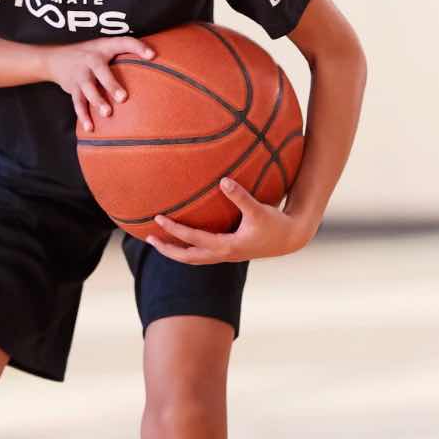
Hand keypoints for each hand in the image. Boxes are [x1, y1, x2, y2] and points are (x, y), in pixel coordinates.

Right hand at [45, 36, 153, 131]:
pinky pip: (77, 103)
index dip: (138, 47)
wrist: (54, 58)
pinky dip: (83, 115)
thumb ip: (125, 53)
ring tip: (107, 113)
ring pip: (88, 89)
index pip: (123, 42)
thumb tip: (155, 60)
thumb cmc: (90, 55)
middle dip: (111, 84)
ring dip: (97, 101)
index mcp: (103, 47)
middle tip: (123, 98)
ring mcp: (80, 74)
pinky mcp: (72, 88)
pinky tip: (91, 127)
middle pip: (101, 71)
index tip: (152, 56)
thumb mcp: (104, 47)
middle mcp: (91, 59)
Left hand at [148, 178, 317, 263]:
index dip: (174, 229)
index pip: (192, 239)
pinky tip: (184, 236)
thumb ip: (240, 196)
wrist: (289, 239)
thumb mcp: (258, 209)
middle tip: (149, 238)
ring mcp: (225, 256)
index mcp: (226, 247)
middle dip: (167, 249)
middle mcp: (222, 255)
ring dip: (176, 251)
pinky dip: (189, 247)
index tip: (159, 218)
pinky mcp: (229, 251)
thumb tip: (223, 180)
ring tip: (159, 241)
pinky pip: (202, 252)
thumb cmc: (274, 223)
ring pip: (194, 258)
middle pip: (187, 258)